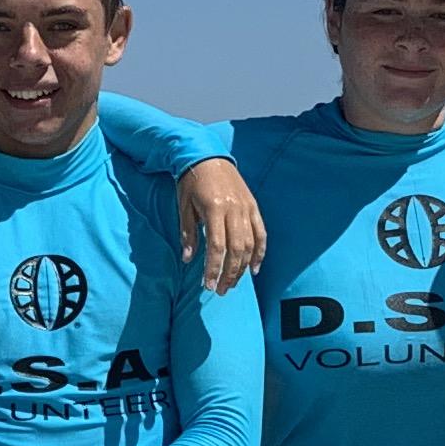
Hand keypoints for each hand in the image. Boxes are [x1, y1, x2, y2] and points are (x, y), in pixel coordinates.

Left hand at [176, 157, 262, 292]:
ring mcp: (246, 208)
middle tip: (221, 290)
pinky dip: (260, 252)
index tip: (208, 285)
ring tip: (233, 283)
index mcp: (215, 209)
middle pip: (236, 249)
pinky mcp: (253, 206)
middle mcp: (234, 209)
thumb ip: (188, 234)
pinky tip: (254, 268)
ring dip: (243, 267)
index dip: (214, 269)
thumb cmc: (191, 182)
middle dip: (229, 273)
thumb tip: (188, 259)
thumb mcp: (184, 206)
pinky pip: (261, 233)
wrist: (207, 155)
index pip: (217, 247)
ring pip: (250, 244)